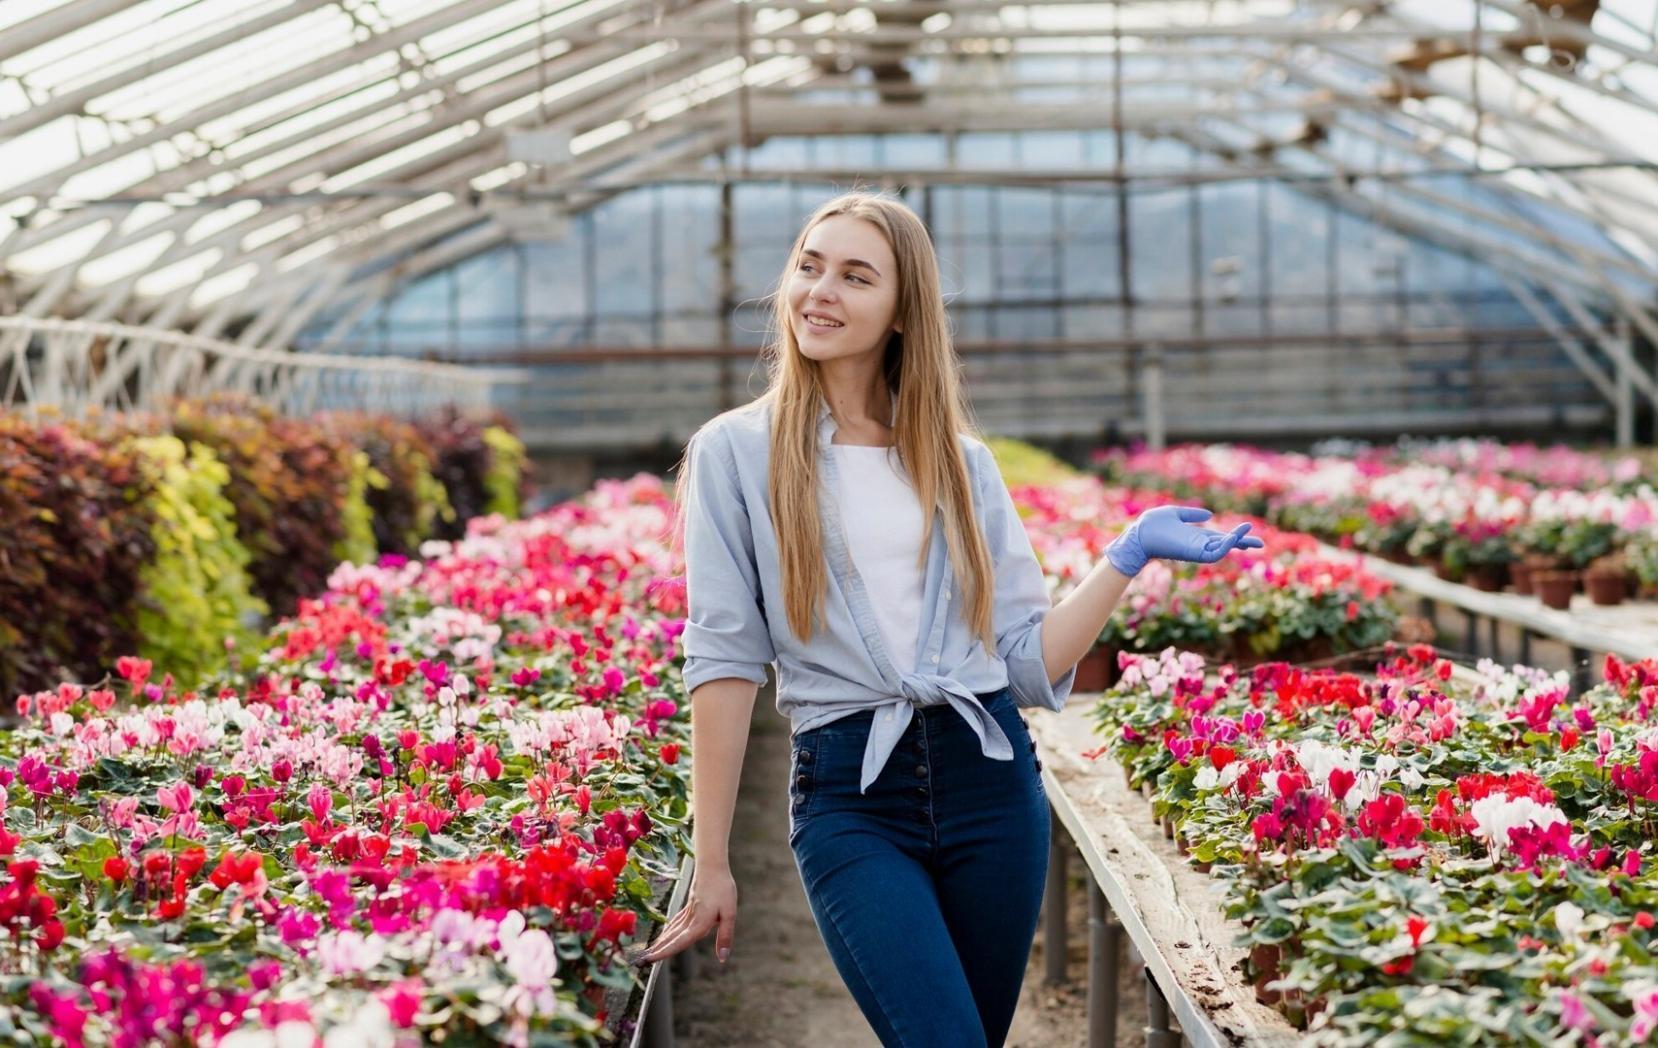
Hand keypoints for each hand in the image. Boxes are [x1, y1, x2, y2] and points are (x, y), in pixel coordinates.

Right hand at [628, 867, 737, 967]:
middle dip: (658, 950)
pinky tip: (665, 935)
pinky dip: (668, 931)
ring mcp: (688, 912)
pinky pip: (676, 922)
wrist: (712, 866)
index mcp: (699, 923)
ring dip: (661, 942)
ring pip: (672, 931)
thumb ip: (725, 936)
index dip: (665, 952)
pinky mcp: (689, 906)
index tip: (651, 959)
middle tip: (642, 962)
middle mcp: (691, 919)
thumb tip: (722, 959)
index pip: (680, 942)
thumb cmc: (723, 888)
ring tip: (650, 952)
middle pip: (672, 938)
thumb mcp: (730, 913)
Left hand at [1104, 506, 1264, 577]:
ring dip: (1236, 541)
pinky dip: (1225, 546)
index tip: (1249, 529)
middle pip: (1226, 545)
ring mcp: (1196, 550)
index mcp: (1196, 535)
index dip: (1234, 535)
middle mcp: (1198, 544)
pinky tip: (1233, 536)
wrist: (1138, 534)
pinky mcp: (1192, 553)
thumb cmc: (1152, 525)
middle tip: (1261, 544)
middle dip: (1242, 544)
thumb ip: (1192, 515)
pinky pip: (1213, 553)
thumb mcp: (1175, 514)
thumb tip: (1210, 514)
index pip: (1220, 537)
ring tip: (1248, 531)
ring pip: (1222, 549)